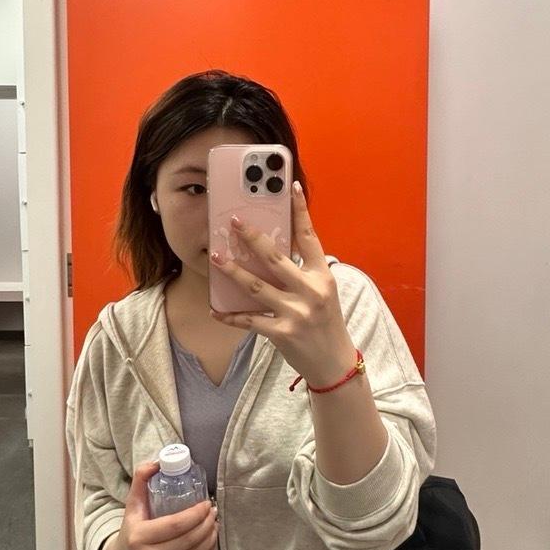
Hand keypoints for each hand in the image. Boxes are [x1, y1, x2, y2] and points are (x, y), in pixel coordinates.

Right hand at [103, 460, 218, 549]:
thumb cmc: (129, 534)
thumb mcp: (131, 508)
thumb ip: (141, 481)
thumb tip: (157, 462)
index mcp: (138, 538)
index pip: (176, 525)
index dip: (196, 514)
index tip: (207, 504)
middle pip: (188, 540)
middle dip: (207, 524)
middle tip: (214, 513)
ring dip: (210, 538)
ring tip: (214, 525)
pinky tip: (209, 543)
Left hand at [210, 181, 356, 388]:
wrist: (333, 363)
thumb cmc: (326, 323)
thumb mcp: (323, 292)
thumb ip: (304, 271)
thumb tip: (273, 249)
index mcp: (322, 276)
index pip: (310, 237)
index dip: (300, 211)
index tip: (291, 187)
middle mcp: (311, 291)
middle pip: (275, 258)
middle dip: (252, 238)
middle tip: (233, 222)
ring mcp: (296, 313)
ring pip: (256, 287)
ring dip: (233, 271)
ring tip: (216, 257)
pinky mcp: (282, 333)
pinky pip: (250, 320)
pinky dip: (231, 316)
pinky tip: (216, 310)